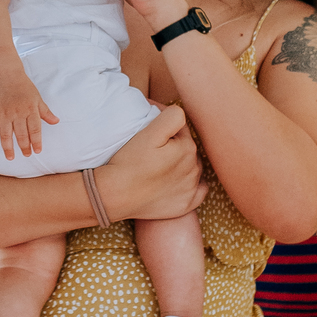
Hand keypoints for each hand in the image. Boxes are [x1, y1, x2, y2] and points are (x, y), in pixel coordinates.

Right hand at [0, 72, 58, 158]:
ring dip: (8, 147)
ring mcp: (3, 113)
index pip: (34, 129)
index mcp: (29, 109)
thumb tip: (56, 121)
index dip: (36, 141)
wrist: (5, 74)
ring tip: (11, 157)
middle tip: (26, 155)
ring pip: (5, 134)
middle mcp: (16, 113)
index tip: (37, 151)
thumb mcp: (37, 98)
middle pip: (20, 134)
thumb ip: (45, 112)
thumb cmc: (23, 86)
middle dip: (24, 147)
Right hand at [97, 104, 206, 220]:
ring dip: (181, 163)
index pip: (180, 126)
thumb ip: (172, 117)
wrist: (116, 194)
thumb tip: (177, 112)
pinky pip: (200, 191)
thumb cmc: (130, 162)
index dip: (163, 125)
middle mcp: (194, 167)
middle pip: (187, 147)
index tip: (146, 130)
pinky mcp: (186, 204)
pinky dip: (192, 185)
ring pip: (192, 167)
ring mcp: (191, 188)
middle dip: (174, 144)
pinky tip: (178, 182)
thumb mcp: (150, 132)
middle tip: (151, 150)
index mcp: (188, 147)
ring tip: (159, 166)